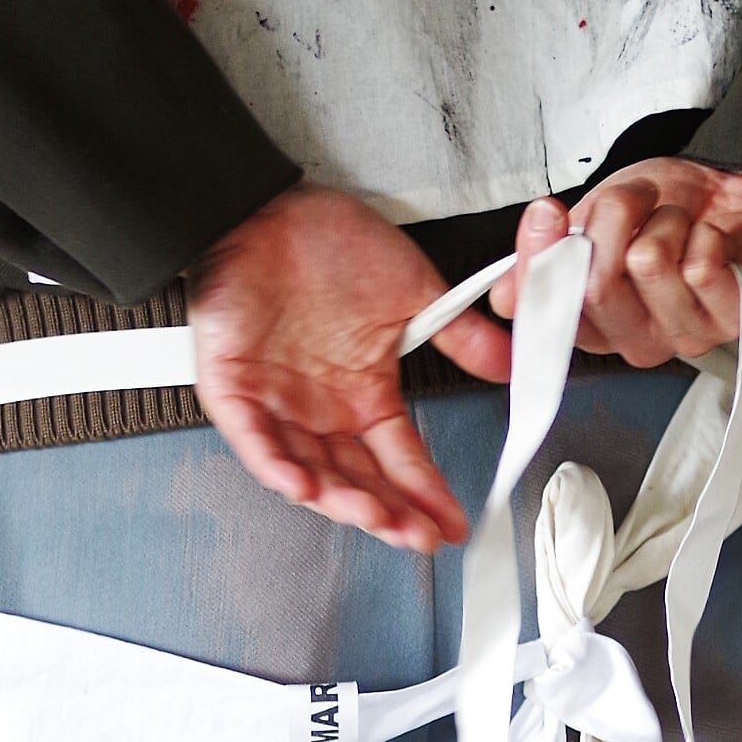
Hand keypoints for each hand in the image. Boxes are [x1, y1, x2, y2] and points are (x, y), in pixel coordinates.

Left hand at [189, 185, 509, 549]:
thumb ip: (459, 335)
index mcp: (363, 392)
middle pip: (358, 479)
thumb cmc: (329, 242)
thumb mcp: (413, 291)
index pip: (400, 458)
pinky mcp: (233, 387)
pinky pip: (253, 438)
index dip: (425, 494)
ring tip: (376, 517)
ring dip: (341, 499)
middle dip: (389, 513)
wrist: (272, 207)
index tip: (450, 522)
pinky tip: (304, 485)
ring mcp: (277, 401)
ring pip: (308, 469)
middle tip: (417, 535)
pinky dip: (275, 464)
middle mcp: (321, 407)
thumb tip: (508, 363)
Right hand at [500, 158, 741, 367]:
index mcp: (591, 320)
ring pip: (647, 265)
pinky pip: (699, 267)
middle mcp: (632, 338)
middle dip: (612, 220)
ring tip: (680, 224)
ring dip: (664, 221)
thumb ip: (551, 256)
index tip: (544, 214)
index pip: (542, 318)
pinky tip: (713, 239)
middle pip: (593, 289)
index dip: (537, 265)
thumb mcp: (595, 216)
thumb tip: (503, 297)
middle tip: (635, 203)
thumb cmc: (673, 205)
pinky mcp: (732, 320)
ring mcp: (683, 334)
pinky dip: (703, 233)